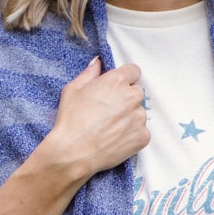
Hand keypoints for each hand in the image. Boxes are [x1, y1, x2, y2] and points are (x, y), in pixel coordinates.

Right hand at [43, 57, 149, 181]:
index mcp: (117, 81)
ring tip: (110, 128)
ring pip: (139, 112)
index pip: (133, 71)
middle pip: (137, 92)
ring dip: (130, 117)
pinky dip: (132, 134)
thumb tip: (97, 63)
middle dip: (126, 98)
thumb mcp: (73, 90)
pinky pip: (142, 131)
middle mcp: (132, 97)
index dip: (125, 79)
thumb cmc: (71, 120)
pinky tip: (116, 139)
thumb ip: (89, 73)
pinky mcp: (142, 137)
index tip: (117, 87)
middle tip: (110, 111)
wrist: (74, 152)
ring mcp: (139, 118)